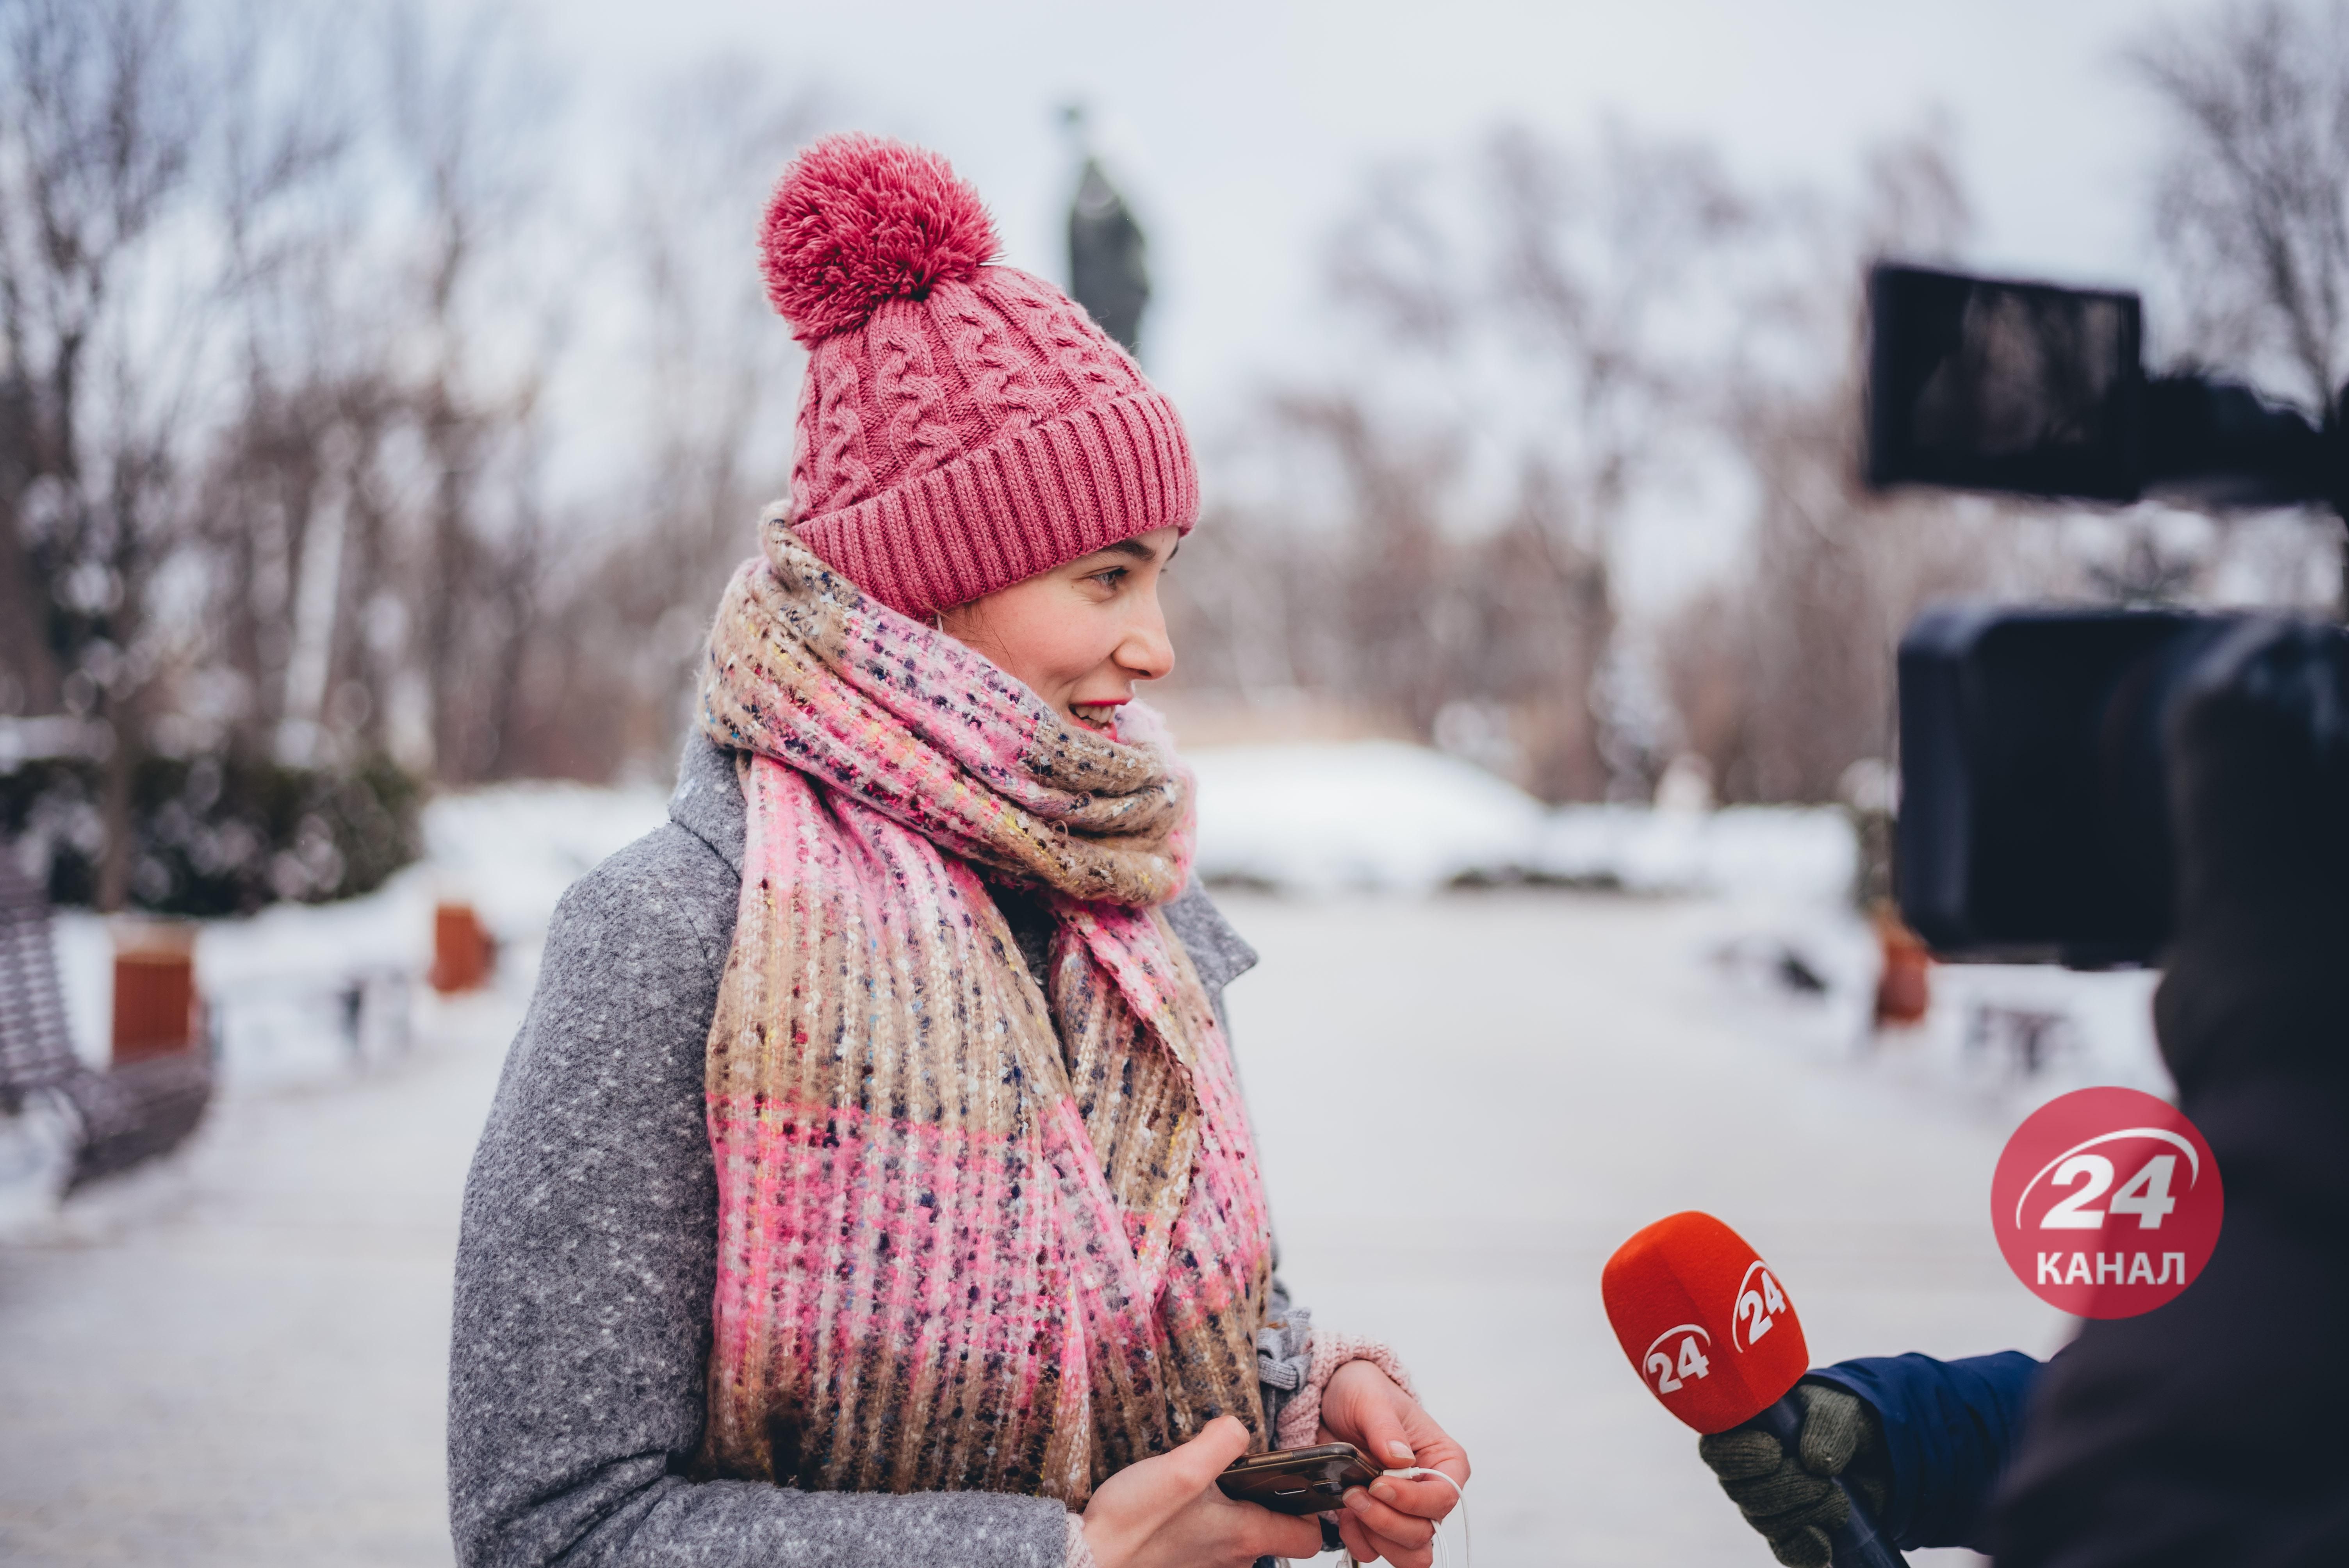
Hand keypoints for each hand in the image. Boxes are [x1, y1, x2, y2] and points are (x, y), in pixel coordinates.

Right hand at [1080, 1415, 1321, 1567]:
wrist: (1089, 1558)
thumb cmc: (1133, 1523)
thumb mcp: (1182, 1468)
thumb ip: (1221, 1442)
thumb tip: (1239, 1429)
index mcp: (1245, 1536)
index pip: (1309, 1539)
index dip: (1311, 1511)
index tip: (1296, 1482)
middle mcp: (1233, 1559)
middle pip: (1273, 1533)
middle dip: (1264, 1499)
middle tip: (1241, 1467)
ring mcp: (1207, 1565)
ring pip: (1239, 1535)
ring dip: (1230, 1508)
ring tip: (1206, 1480)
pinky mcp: (1183, 1563)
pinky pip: (1208, 1541)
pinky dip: (1203, 1521)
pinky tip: (1179, 1502)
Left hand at [1315, 1360, 1470, 1567]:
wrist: (1328, 1400)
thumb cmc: (1362, 1392)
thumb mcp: (1370, 1398)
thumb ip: (1386, 1428)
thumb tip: (1400, 1459)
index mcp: (1444, 1460)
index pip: (1444, 1497)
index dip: (1413, 1500)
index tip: (1378, 1484)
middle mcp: (1429, 1491)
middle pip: (1425, 1532)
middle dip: (1387, 1521)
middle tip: (1354, 1493)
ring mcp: (1405, 1510)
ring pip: (1407, 1551)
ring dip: (1375, 1535)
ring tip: (1349, 1502)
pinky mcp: (1378, 1521)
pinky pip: (1376, 1551)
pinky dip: (1359, 1541)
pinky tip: (1344, 1517)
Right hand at [1696, 1382, 1886, 1567]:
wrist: (1865, 1455)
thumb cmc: (1838, 1421)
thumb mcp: (1839, 1409)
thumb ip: (1826, 1425)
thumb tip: (1814, 1463)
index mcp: (1741, 1433)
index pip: (1716, 1452)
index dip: (1739, 1458)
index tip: (1774, 1452)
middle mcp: (1743, 1475)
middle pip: (1744, 1493)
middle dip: (1789, 1487)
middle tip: (1825, 1479)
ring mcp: (1764, 1508)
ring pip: (1766, 1522)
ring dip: (1807, 1512)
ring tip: (1839, 1497)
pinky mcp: (1790, 1536)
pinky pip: (1787, 1551)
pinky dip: (1806, 1550)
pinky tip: (1825, 1542)